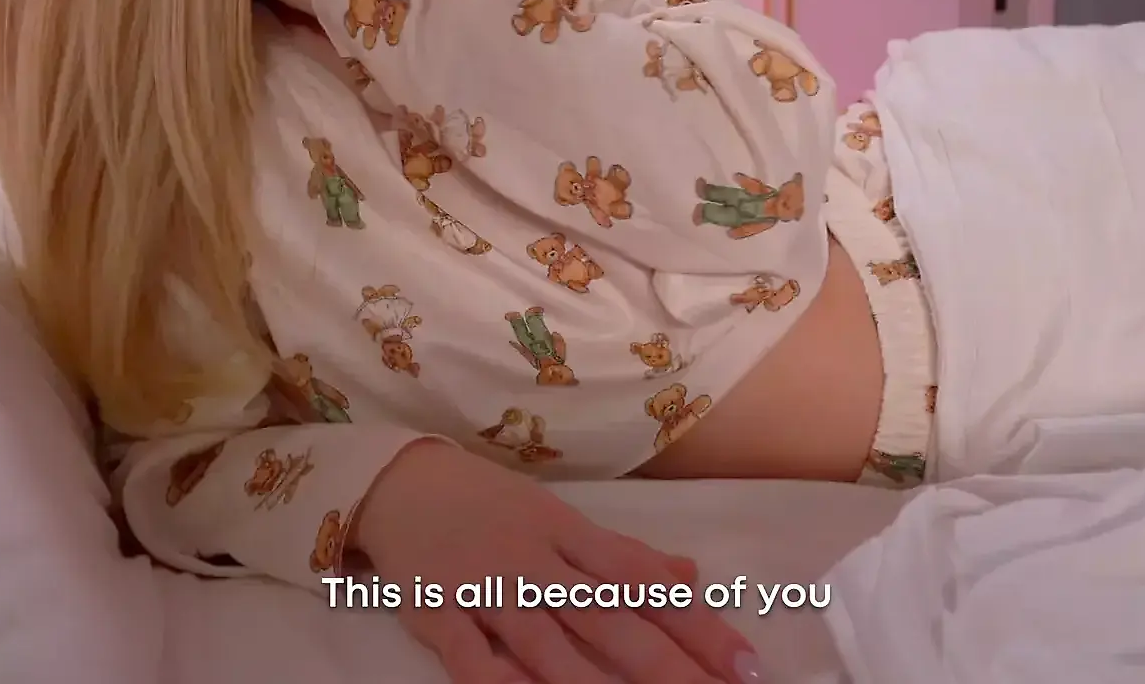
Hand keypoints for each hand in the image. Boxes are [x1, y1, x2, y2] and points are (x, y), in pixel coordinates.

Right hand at [352, 441, 761, 683]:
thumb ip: (623, 556)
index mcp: (572, 535)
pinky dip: (495, 679)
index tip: (746, 663)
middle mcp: (536, 562)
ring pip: (545, 641)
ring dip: (590, 683)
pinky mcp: (436, 610)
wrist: (399, 480)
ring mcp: (486, 587)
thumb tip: (692, 576)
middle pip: (609, 617)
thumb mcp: (560, 519)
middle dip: (665, 663)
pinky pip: (467, 654)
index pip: (647, 583)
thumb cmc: (490, 506)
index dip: (700, 623)